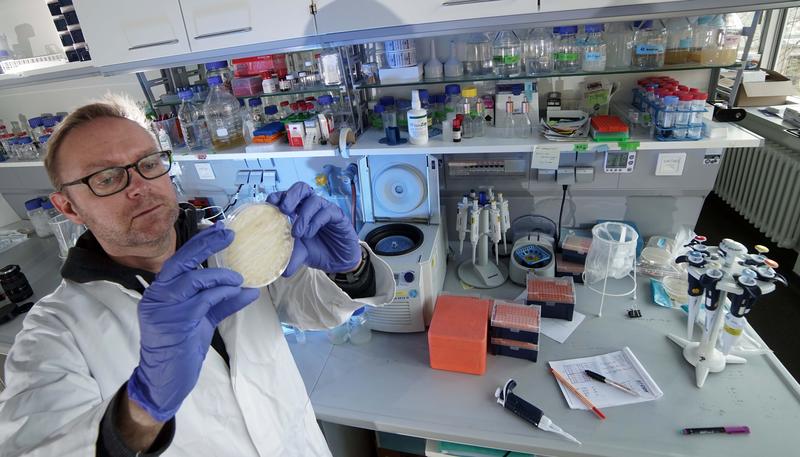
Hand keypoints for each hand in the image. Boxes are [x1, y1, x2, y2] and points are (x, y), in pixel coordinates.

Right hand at [127, 222, 258, 421]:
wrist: (164, 380)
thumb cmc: (180, 348)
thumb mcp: (203, 319)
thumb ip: (222, 302)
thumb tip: (250, 290)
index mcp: (160, 291)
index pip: (179, 259)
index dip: (200, 243)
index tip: (221, 229)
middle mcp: (157, 295)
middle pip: (182, 260)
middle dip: (207, 244)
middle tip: (231, 235)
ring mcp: (163, 308)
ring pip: (195, 280)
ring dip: (221, 276)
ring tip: (239, 278)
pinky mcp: (174, 322)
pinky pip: (203, 300)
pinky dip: (222, 293)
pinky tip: (235, 292)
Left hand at [268, 182, 360, 275]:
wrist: (339, 261)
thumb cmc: (318, 251)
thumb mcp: (300, 254)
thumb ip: (289, 258)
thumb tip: (280, 270)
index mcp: (298, 211)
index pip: (287, 195)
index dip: (278, 196)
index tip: (270, 204)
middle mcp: (311, 207)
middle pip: (300, 188)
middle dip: (290, 196)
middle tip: (284, 210)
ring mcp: (325, 210)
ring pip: (313, 199)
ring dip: (303, 215)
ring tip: (298, 233)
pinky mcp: (338, 216)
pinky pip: (327, 212)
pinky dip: (315, 221)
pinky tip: (310, 233)